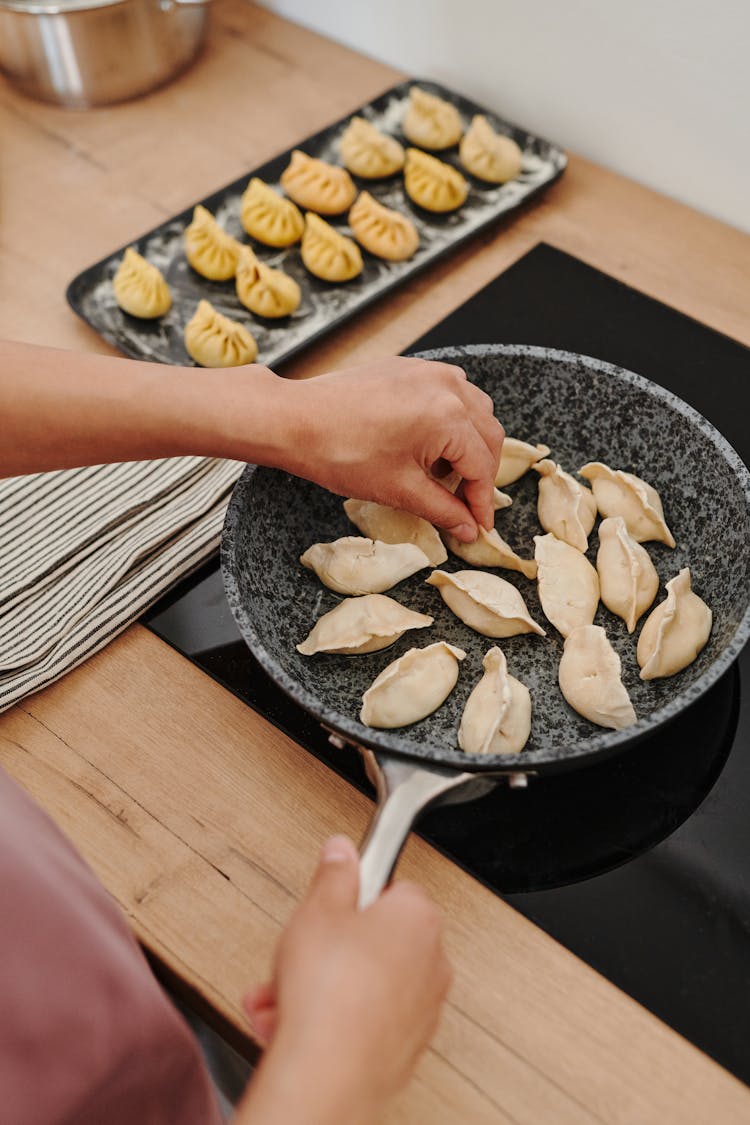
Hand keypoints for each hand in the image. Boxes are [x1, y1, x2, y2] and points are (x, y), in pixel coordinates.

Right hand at [236, 836, 451, 1124]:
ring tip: (281, 996)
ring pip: (362, 982)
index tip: (328, 902)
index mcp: (418, 917)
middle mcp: (431, 962)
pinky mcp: (402, 1048)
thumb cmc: (331, 992)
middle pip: (372, 939)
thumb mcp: (318, 910)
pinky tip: (291, 1023)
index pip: (391, 887)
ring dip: (319, 985)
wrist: (328, 1072)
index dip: (351, 895)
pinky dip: (330, 1019)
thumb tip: (342, 851)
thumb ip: (333, 874)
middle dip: (326, 947)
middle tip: (297, 952)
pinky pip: (362, 1019)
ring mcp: (420, 1009)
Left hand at [281, 357, 503, 540]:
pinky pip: (450, 393)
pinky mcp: (411, 368)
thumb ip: (443, 509)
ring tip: (444, 475)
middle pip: (487, 436)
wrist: (294, 420)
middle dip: (480, 474)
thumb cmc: (340, 453)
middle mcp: (448, 386)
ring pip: (474, 411)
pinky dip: (451, 421)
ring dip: (469, 445)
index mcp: (448, 416)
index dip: (482, 502)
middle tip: (465, 506)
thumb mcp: (399, 489)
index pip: (482, 466)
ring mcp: (429, 372)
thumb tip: (468, 528)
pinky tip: (429, 444)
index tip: (480, 526)